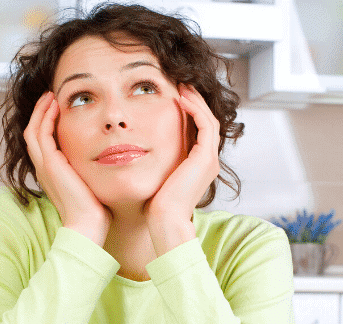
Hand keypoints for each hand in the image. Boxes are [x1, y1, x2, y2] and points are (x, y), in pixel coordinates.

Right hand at [24, 92, 110, 245]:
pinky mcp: (50, 163)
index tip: (59, 109)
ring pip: (34, 130)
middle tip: (51, 97)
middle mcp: (44, 168)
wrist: (88, 225)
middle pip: (33, 132)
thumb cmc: (95, 210)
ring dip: (42, 110)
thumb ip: (92, 171)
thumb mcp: (92, 184)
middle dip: (41, 113)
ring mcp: (45, 165)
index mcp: (52, 173)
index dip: (47, 124)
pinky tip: (57, 105)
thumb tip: (109, 160)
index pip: (43, 142)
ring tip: (51, 96)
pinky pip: (41, 133)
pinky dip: (46, 117)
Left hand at [146, 84, 220, 254]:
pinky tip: (179, 98)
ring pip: (208, 119)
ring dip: (195, 100)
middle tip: (179, 83)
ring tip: (181, 84)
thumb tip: (133, 149)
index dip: (187, 111)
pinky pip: (205, 125)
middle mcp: (207, 162)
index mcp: (197, 167)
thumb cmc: (152, 206)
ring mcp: (209, 160)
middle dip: (193, 101)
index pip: (197, 131)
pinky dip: (194, 109)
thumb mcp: (153, 177)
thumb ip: (152, 161)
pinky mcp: (205, 158)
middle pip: (206, 121)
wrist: (162, 221)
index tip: (171, 96)